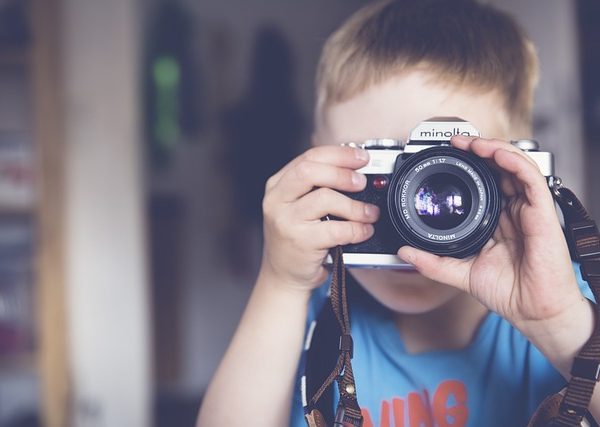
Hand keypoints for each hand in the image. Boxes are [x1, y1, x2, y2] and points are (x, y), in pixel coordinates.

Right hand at [260, 145, 379, 292]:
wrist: (283, 276)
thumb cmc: (296, 239)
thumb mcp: (297, 206)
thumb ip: (316, 186)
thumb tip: (354, 169)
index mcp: (277, 185)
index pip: (309, 157)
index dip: (338, 154)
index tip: (361, 157)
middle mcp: (277, 200)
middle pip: (310, 171)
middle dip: (343, 173)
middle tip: (362, 182)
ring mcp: (286, 221)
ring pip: (325, 198)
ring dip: (354, 205)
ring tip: (369, 212)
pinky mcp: (300, 242)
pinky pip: (336, 229)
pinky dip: (356, 229)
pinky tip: (363, 231)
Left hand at [397, 135, 584, 330]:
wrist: (533, 312)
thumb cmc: (508, 292)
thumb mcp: (460, 273)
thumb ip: (432, 262)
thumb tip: (404, 252)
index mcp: (498, 219)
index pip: (485, 182)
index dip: (469, 165)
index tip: (447, 155)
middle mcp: (514, 210)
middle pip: (499, 168)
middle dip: (478, 149)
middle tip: (455, 142)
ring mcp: (529, 209)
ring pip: (515, 165)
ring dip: (493, 148)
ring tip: (471, 142)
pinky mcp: (542, 212)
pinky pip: (530, 178)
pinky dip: (513, 161)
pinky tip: (495, 153)